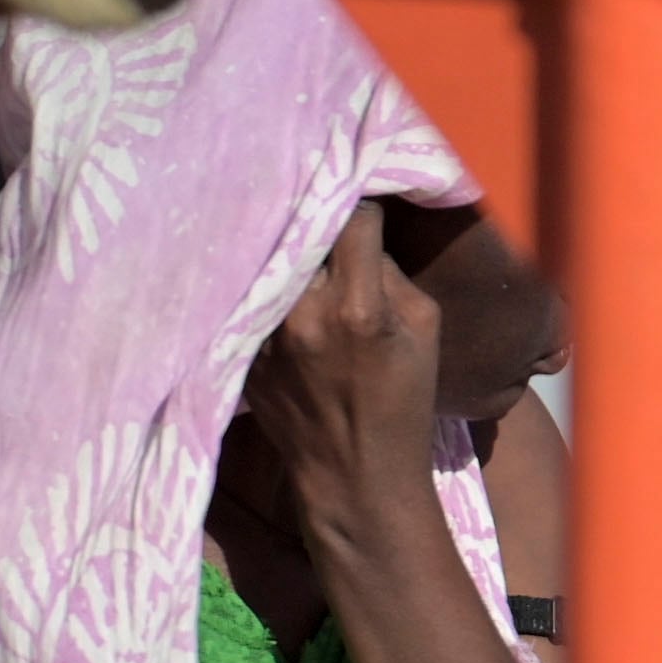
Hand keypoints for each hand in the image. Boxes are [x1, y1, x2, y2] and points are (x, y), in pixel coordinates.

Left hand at [240, 206, 444, 552]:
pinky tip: (258, 263)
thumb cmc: (401, 401)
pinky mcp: (238, 346)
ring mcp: (262, 331)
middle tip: (315, 190)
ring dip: (276, 235)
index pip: (352, 218)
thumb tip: (358, 232)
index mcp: (358, 309)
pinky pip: (244, 287)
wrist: (352, 472)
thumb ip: (390, 274)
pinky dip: (254, 271)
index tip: (362, 196)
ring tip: (280, 217)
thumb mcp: (424, 331)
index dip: (360, 200)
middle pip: (296, 227)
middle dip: (310, 208)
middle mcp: (302, 314)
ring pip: (262, 252)